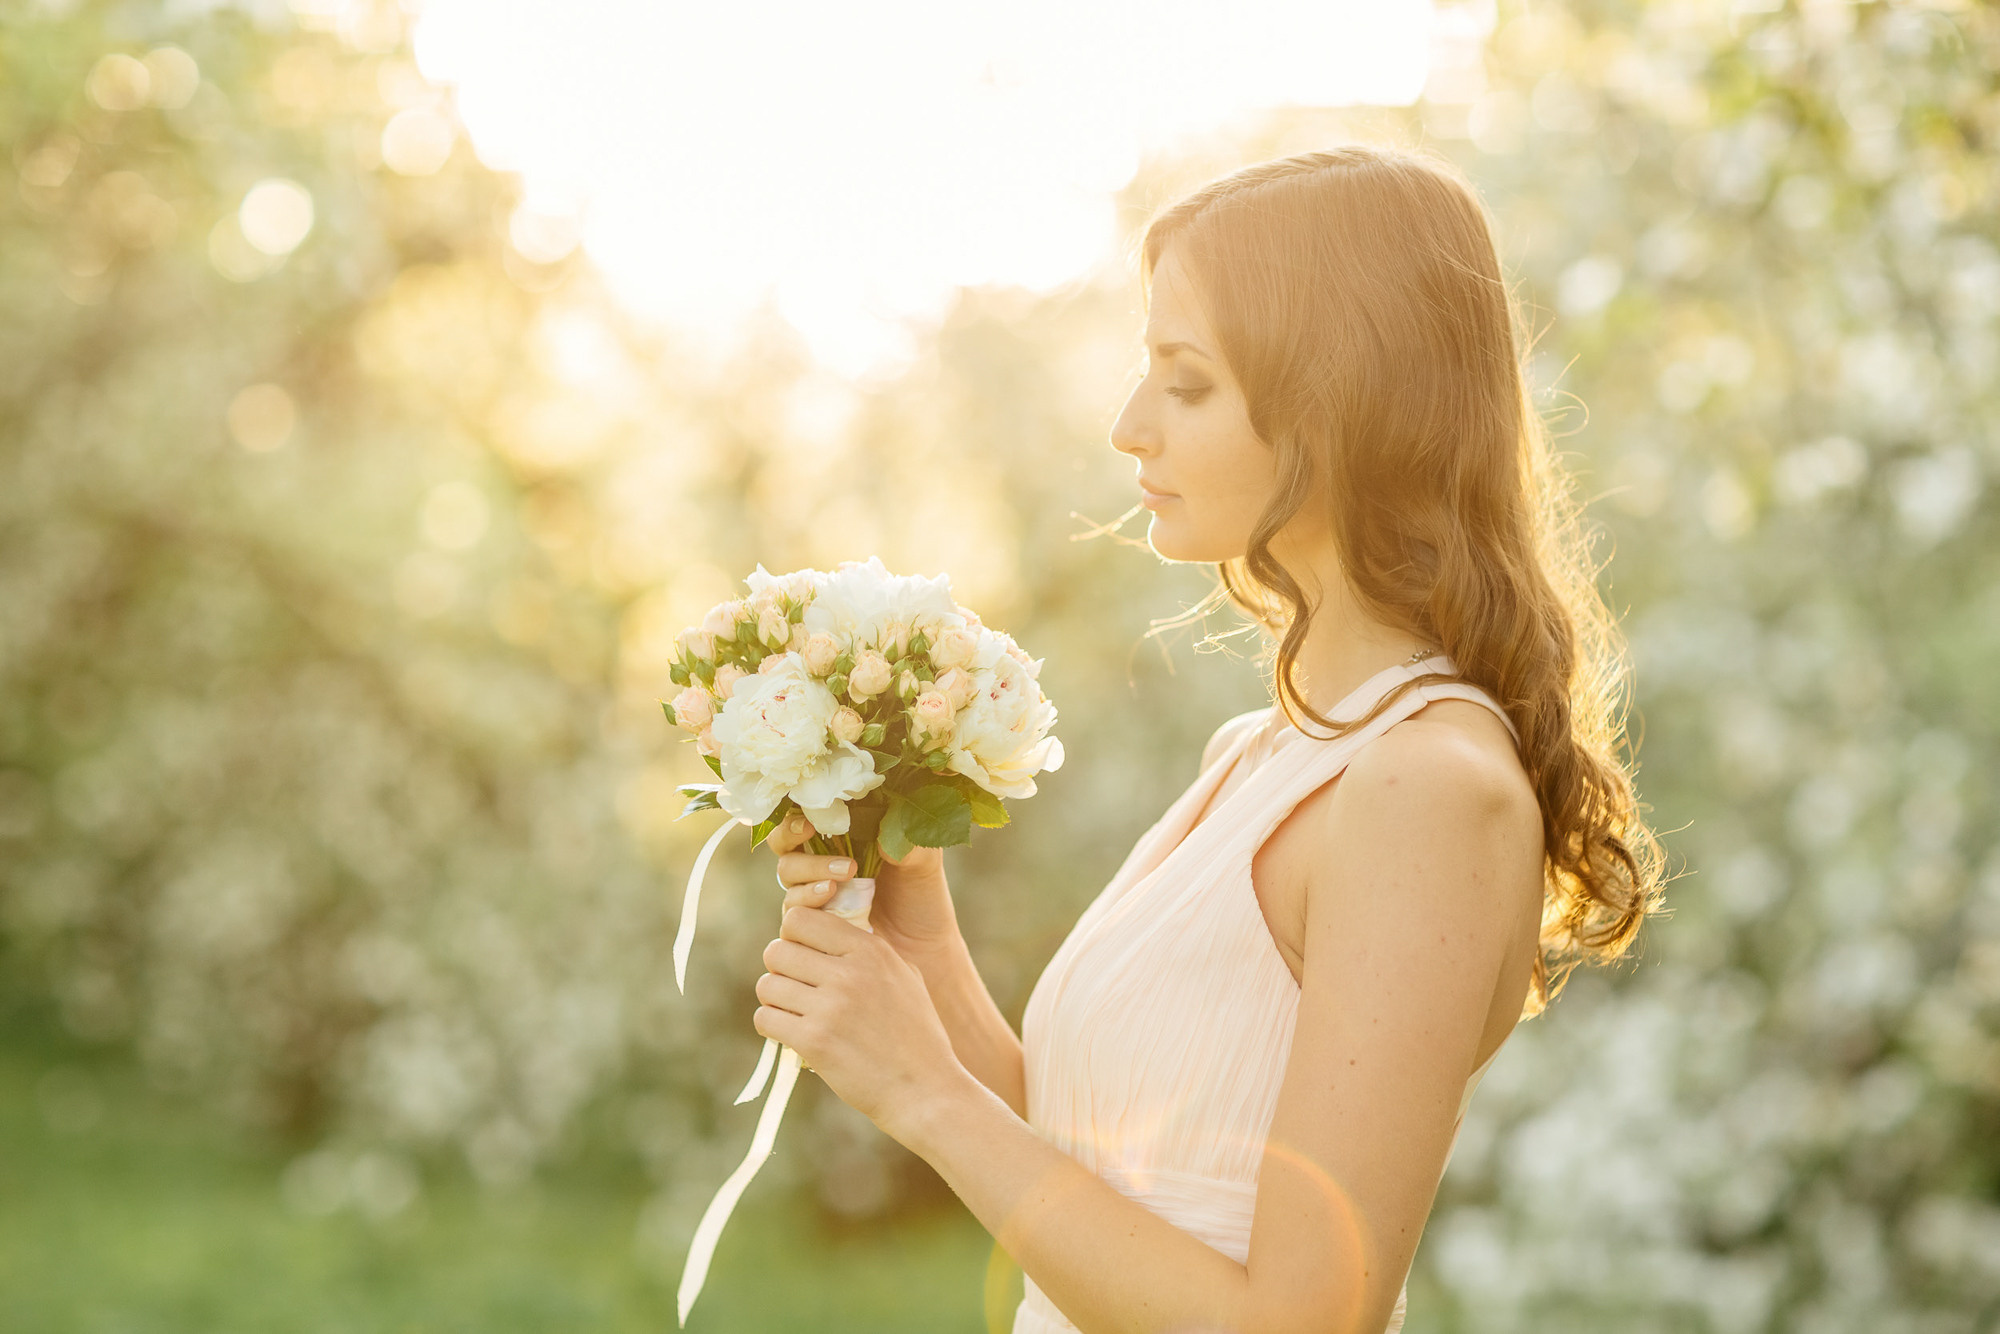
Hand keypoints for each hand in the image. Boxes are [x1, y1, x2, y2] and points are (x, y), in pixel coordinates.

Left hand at [753, 897, 968, 1138]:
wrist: (925, 1090)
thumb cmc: (916, 1036)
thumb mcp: (905, 977)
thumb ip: (869, 951)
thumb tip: (830, 934)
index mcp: (870, 950)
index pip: (800, 919)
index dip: (793, 936)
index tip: (804, 956)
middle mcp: (849, 972)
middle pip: (777, 950)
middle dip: (780, 969)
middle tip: (795, 988)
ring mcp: (830, 1007)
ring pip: (767, 985)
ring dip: (774, 1000)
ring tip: (793, 1013)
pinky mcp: (814, 1041)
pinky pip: (766, 1019)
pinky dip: (772, 1026)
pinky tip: (790, 1034)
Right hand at [768, 812, 962, 958]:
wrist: (925, 947)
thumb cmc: (922, 897)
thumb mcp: (922, 861)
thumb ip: (906, 837)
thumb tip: (881, 823)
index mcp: (843, 837)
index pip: (805, 816)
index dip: (798, 814)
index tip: (809, 819)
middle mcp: (821, 863)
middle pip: (785, 846)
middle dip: (794, 841)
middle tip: (817, 839)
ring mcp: (813, 895)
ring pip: (787, 876)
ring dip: (806, 874)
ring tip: (837, 881)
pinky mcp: (811, 926)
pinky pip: (794, 911)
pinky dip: (806, 901)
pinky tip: (830, 897)